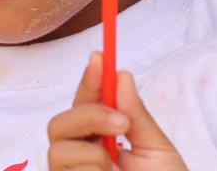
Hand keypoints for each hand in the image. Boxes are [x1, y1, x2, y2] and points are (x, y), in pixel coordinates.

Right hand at [46, 52, 186, 170]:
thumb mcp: (159, 151)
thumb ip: (137, 115)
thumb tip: (121, 75)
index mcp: (103, 142)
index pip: (85, 104)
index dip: (89, 79)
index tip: (100, 57)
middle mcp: (83, 159)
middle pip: (59, 124)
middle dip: (87, 115)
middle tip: (120, 122)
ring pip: (58, 152)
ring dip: (91, 154)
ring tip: (116, 167)